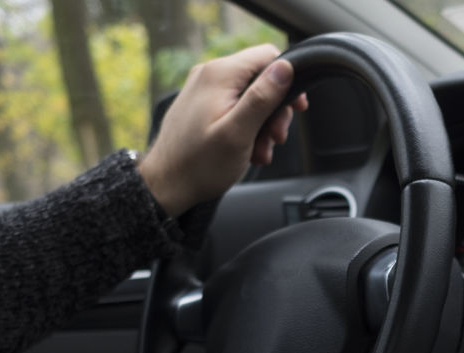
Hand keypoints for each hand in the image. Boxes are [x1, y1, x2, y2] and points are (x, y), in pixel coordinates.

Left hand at [137, 44, 308, 216]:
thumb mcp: (239, 133)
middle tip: (276, 139)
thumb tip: (285, 67)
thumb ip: (262, 98)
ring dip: (263, 124)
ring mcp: (204, 88)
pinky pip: (234, 106)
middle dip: (275, 110)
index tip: (297, 108)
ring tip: (260, 151)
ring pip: (250, 95)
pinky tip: (248, 150)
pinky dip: (247, 126)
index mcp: (220, 75)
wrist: (166, 184)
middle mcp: (210, 74)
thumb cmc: (200, 165)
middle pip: (260, 78)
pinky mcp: (201, 103)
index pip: (267, 56)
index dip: (288, 80)